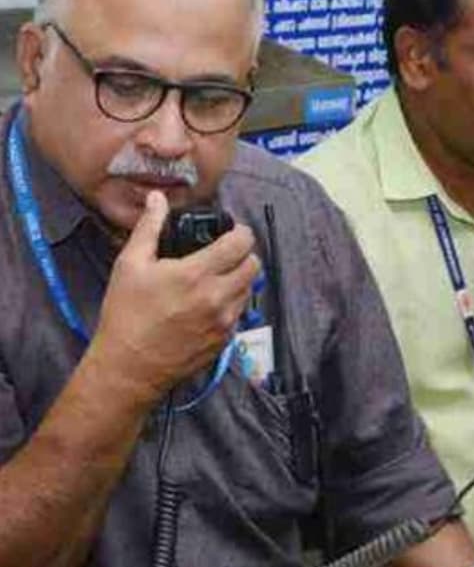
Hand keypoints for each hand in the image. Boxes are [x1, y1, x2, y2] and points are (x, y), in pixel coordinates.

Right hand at [90, 191, 259, 401]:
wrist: (129, 367)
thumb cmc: (126, 315)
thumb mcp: (130, 265)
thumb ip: (148, 228)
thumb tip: (158, 199)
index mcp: (197, 275)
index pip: (241, 244)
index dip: (241, 232)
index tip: (233, 230)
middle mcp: (218, 297)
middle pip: (254, 265)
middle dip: (244, 254)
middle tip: (227, 252)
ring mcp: (225, 321)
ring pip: (250, 289)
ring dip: (240, 278)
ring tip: (217, 276)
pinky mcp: (225, 340)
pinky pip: (240, 313)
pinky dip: (233, 302)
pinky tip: (211, 301)